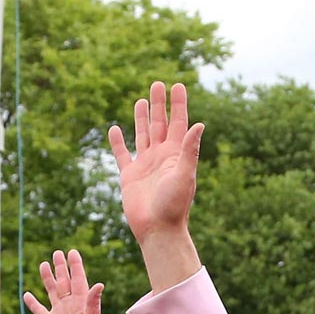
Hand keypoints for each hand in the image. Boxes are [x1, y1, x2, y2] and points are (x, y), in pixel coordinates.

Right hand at [111, 81, 203, 243]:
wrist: (158, 229)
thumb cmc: (175, 205)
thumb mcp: (185, 175)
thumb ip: (190, 150)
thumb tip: (200, 124)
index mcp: (176, 154)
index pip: (179, 122)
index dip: (178, 104)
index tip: (177, 85)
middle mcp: (161, 156)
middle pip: (160, 123)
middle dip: (159, 104)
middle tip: (157, 84)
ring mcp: (145, 165)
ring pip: (142, 135)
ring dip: (141, 118)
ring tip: (141, 100)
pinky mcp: (130, 176)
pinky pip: (122, 155)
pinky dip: (117, 142)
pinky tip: (114, 129)